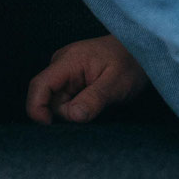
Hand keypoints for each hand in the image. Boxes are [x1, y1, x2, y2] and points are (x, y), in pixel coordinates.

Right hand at [27, 34, 149, 123]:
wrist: (142, 51)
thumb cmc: (132, 63)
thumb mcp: (117, 83)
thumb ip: (94, 99)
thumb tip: (72, 116)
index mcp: (69, 60)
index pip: (39, 86)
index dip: (37, 109)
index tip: (50, 127)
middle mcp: (61, 64)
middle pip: (48, 99)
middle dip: (66, 113)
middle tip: (94, 110)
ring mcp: (65, 71)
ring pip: (57, 102)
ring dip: (73, 110)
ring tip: (98, 103)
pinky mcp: (71, 79)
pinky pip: (66, 99)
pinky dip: (77, 107)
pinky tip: (93, 103)